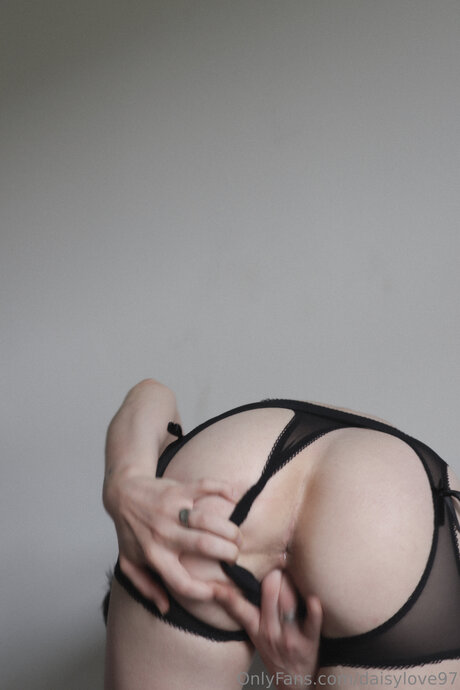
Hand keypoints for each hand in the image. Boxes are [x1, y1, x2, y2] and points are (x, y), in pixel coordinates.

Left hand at [105, 473, 241, 613]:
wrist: (121, 494)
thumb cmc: (129, 531)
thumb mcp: (130, 563)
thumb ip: (146, 587)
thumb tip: (165, 608)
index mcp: (154, 556)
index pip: (182, 582)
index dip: (204, 592)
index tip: (217, 589)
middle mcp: (164, 534)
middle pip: (206, 546)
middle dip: (229, 553)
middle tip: (235, 556)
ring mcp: (171, 510)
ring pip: (208, 520)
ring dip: (230, 529)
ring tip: (237, 536)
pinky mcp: (178, 489)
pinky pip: (205, 486)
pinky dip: (223, 489)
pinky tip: (234, 497)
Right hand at [214, 570, 321, 688]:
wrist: (295, 683)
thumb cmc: (277, 651)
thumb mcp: (257, 633)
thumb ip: (252, 609)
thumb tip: (244, 577)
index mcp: (255, 627)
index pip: (237, 608)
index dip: (224, 595)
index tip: (213, 584)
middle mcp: (269, 631)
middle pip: (269, 595)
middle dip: (274, 576)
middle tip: (278, 565)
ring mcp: (288, 637)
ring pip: (287, 603)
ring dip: (290, 584)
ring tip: (292, 573)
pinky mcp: (309, 642)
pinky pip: (312, 623)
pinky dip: (314, 611)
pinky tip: (314, 600)